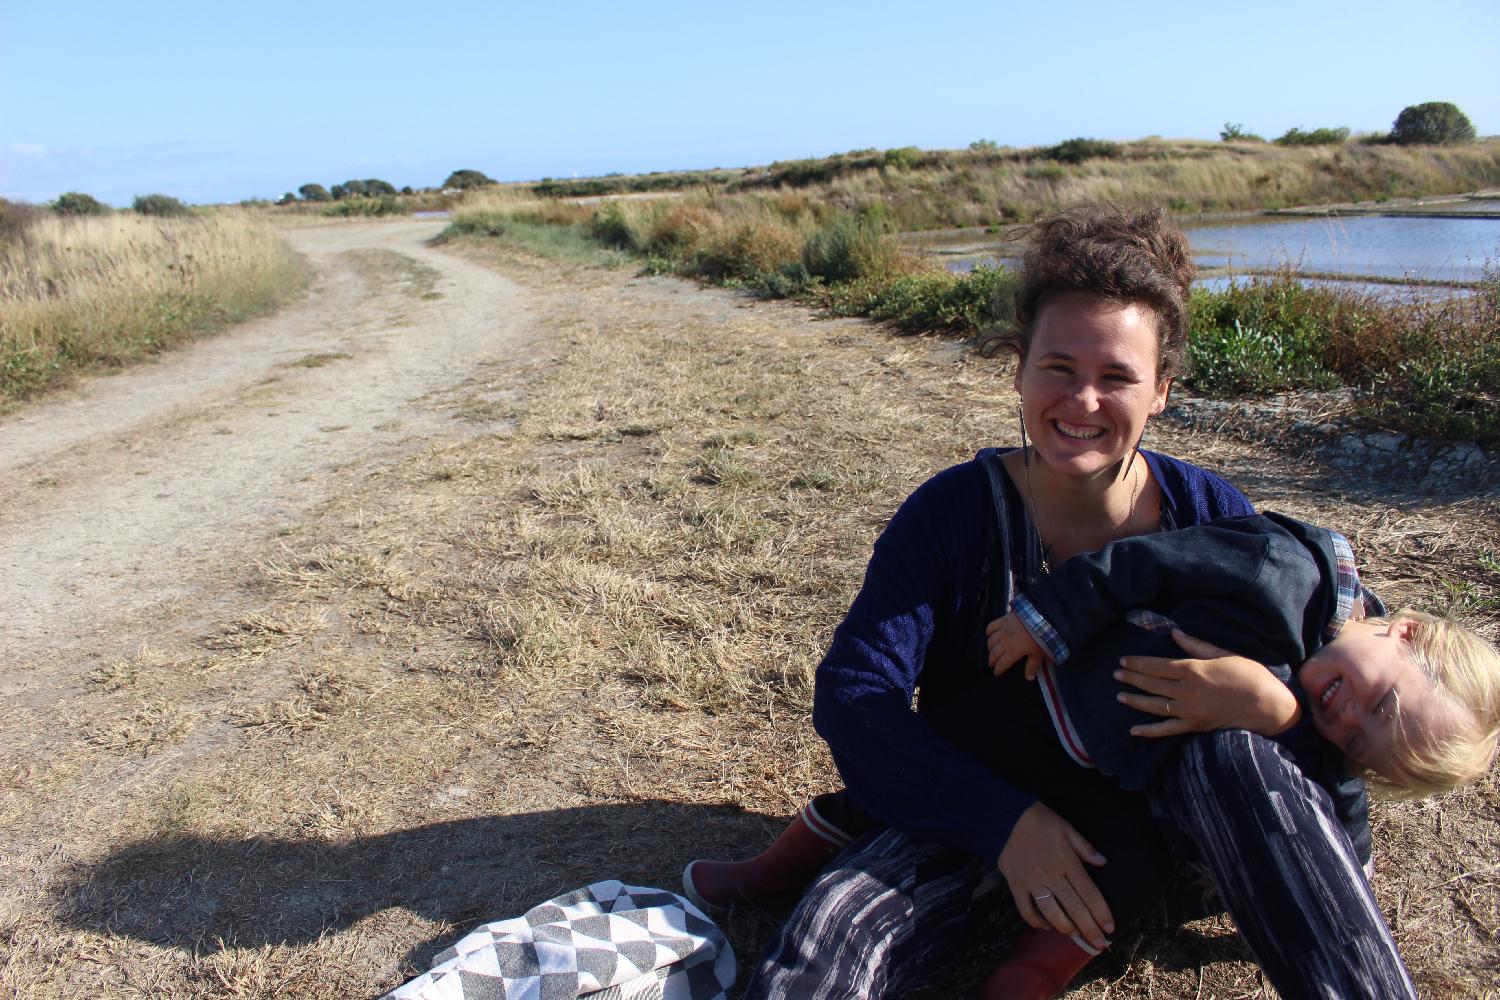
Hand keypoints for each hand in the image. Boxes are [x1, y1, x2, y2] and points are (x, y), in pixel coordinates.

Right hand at [986, 613, 1047, 679]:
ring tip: (990, 651)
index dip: (998, 670)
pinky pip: (991, 626)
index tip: (996, 673)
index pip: (1002, 664)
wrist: (1038, 618)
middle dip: (991, 660)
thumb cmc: (1040, 638)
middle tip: (991, 664)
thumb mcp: (1038, 655)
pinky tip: (988, 634)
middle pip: (994, 653)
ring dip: (990, 647)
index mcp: (1012, 653)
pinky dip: (988, 631)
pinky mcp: (1003, 620)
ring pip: (991, 641)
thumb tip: (1028, 679)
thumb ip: (1032, 666)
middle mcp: (1004, 643)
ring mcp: (1002, 631)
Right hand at [997, 802, 1113, 949]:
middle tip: (1098, 944)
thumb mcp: (1066, 827)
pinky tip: (1046, 926)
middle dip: (1088, 928)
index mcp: (1067, 861)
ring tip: (1075, 935)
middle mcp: (1051, 874)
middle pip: (1074, 907)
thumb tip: (1103, 862)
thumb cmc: (1038, 820)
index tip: (1109, 927)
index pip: (1089, 892)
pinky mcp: (1015, 884)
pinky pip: (1026, 909)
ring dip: (1065, 927)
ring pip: (1051, 912)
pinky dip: (1036, 921)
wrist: (1004, 816)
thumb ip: (1085, 847)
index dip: (1101, 912)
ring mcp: (1032, 881)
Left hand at [1114, 629, 1300, 737]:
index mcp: (1193, 670)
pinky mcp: (1195, 726)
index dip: (1138, 663)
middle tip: (1116, 673)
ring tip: (1119, 696)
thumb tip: (1174, 634)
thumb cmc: (1249, 675)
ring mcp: (1189, 711)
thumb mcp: (1223, 654)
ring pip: (1154, 705)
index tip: (1123, 660)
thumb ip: (1196, 646)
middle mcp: (1187, 691)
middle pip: (1152, 683)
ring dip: (1135, 700)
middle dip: (1132, 678)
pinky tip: (1134, 731)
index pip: (1157, 666)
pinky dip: (1149, 732)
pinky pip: (1167, 730)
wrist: (1268, 705)